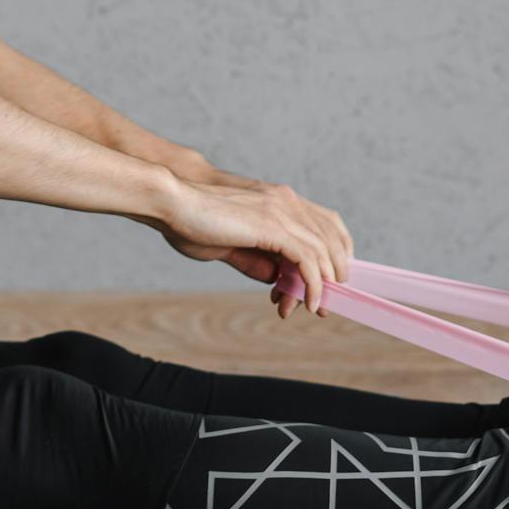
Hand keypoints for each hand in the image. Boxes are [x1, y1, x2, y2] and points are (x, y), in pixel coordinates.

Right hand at [149, 172, 355, 321]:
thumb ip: (255, 258)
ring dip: (323, 285)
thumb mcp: (230, 244)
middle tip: (327, 302)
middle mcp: (286, 202)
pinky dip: (313, 284)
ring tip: (316, 308)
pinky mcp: (272, 227)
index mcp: (279, 200)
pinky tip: (308, 303)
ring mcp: (281, 211)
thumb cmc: (191, 222)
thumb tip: (274, 277)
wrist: (172, 202)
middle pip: (332, 238)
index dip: (337, 252)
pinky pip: (307, 260)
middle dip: (334, 273)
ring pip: (323, 251)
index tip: (331, 280)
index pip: (328, 223)